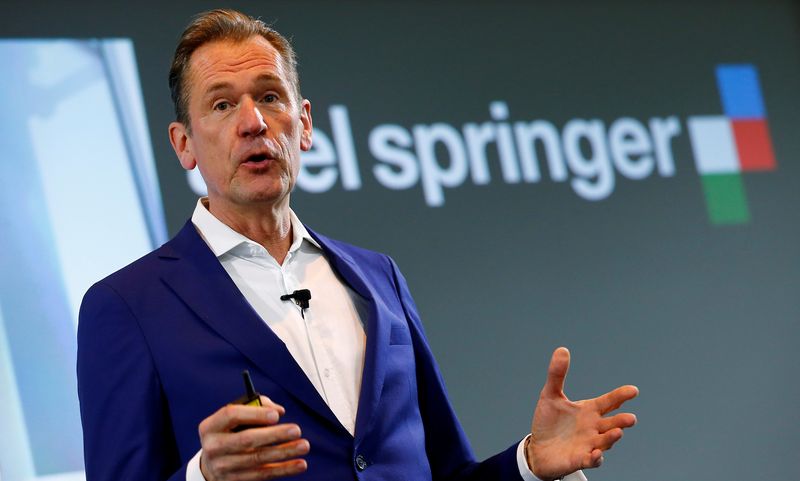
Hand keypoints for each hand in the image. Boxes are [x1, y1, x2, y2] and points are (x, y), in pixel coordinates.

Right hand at [199, 395, 309, 480]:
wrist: (211, 466)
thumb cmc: (229, 434)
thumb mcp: (233, 419)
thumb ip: (256, 407)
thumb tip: (279, 411)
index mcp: (211, 427)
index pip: (231, 415)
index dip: (254, 414)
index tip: (276, 415)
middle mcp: (214, 447)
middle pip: (247, 439)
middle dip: (274, 435)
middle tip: (296, 430)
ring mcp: (223, 467)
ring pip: (258, 459)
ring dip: (284, 452)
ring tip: (303, 446)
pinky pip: (263, 474)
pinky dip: (284, 469)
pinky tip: (299, 464)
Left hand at [526, 347, 637, 480]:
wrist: (538, 449)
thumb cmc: (548, 422)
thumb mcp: (550, 395)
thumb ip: (557, 374)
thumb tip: (562, 349)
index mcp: (589, 410)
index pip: (609, 401)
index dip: (621, 396)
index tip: (633, 390)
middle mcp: (594, 427)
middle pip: (612, 423)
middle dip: (622, 421)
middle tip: (630, 418)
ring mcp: (589, 444)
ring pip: (605, 442)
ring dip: (611, 438)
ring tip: (618, 433)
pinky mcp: (580, 459)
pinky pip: (591, 460)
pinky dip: (595, 458)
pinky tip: (596, 455)